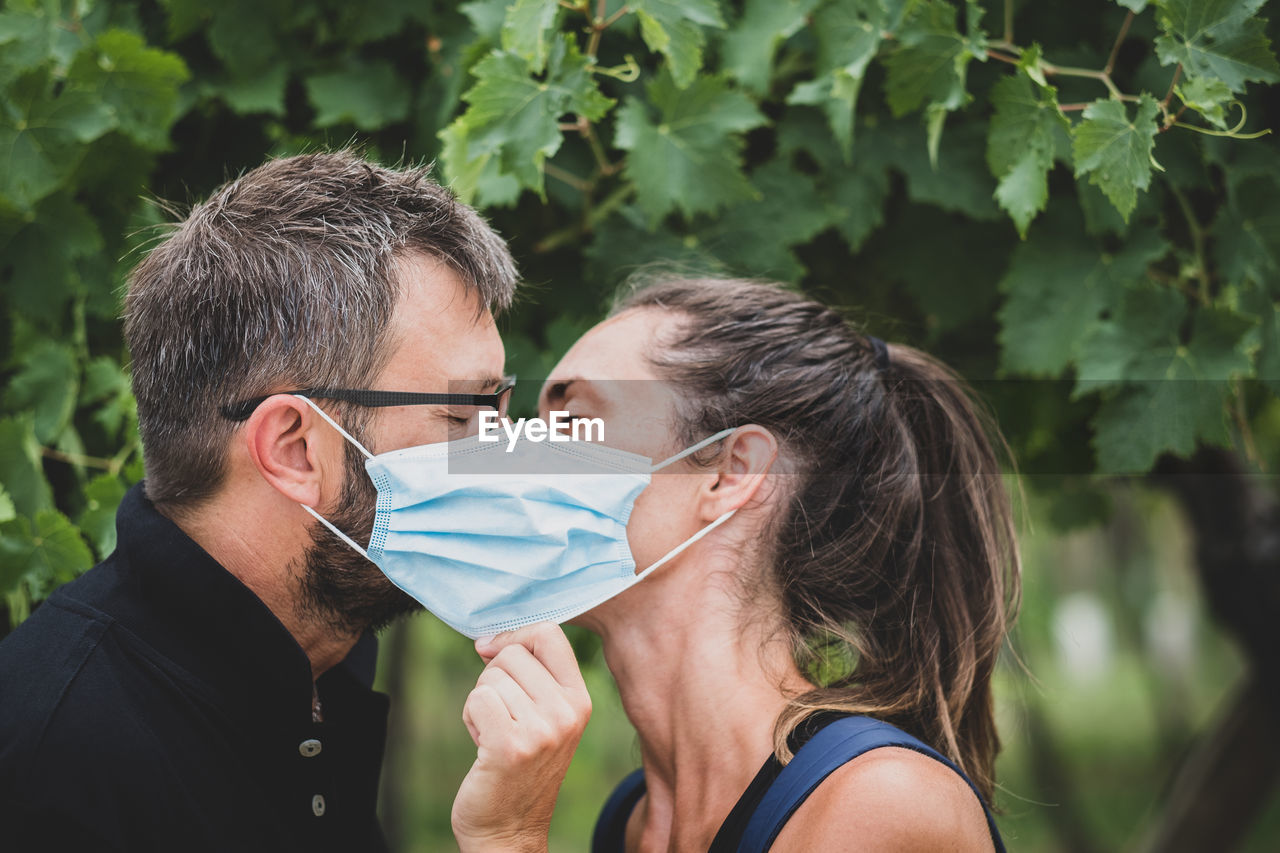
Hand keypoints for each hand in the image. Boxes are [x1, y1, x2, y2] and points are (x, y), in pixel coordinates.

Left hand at [451, 622, 591, 852]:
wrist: (509, 831)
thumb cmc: (517, 769)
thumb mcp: (542, 716)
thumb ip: (529, 676)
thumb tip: (488, 641)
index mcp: (580, 700)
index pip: (550, 634)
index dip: (515, 636)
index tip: (492, 652)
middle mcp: (568, 712)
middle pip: (513, 655)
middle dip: (493, 679)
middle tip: (501, 717)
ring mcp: (542, 730)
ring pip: (490, 678)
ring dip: (481, 703)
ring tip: (494, 734)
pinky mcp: (511, 746)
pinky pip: (477, 700)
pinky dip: (470, 717)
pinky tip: (483, 744)